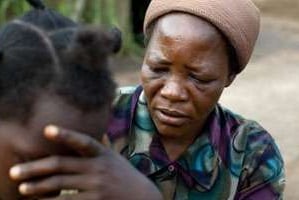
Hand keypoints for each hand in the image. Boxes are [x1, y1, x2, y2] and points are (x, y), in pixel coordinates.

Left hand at [9, 125, 161, 199]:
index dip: (65, 135)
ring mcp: (97, 185)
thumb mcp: (114, 159)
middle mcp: (98, 167)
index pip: (83, 141)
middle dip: (35, 168)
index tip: (47, 129)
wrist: (143, 197)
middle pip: (61, 165)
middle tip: (14, 172)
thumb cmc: (124, 176)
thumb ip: (98, 149)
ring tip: (22, 188)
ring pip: (60, 184)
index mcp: (103, 154)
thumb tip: (80, 142)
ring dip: (38, 186)